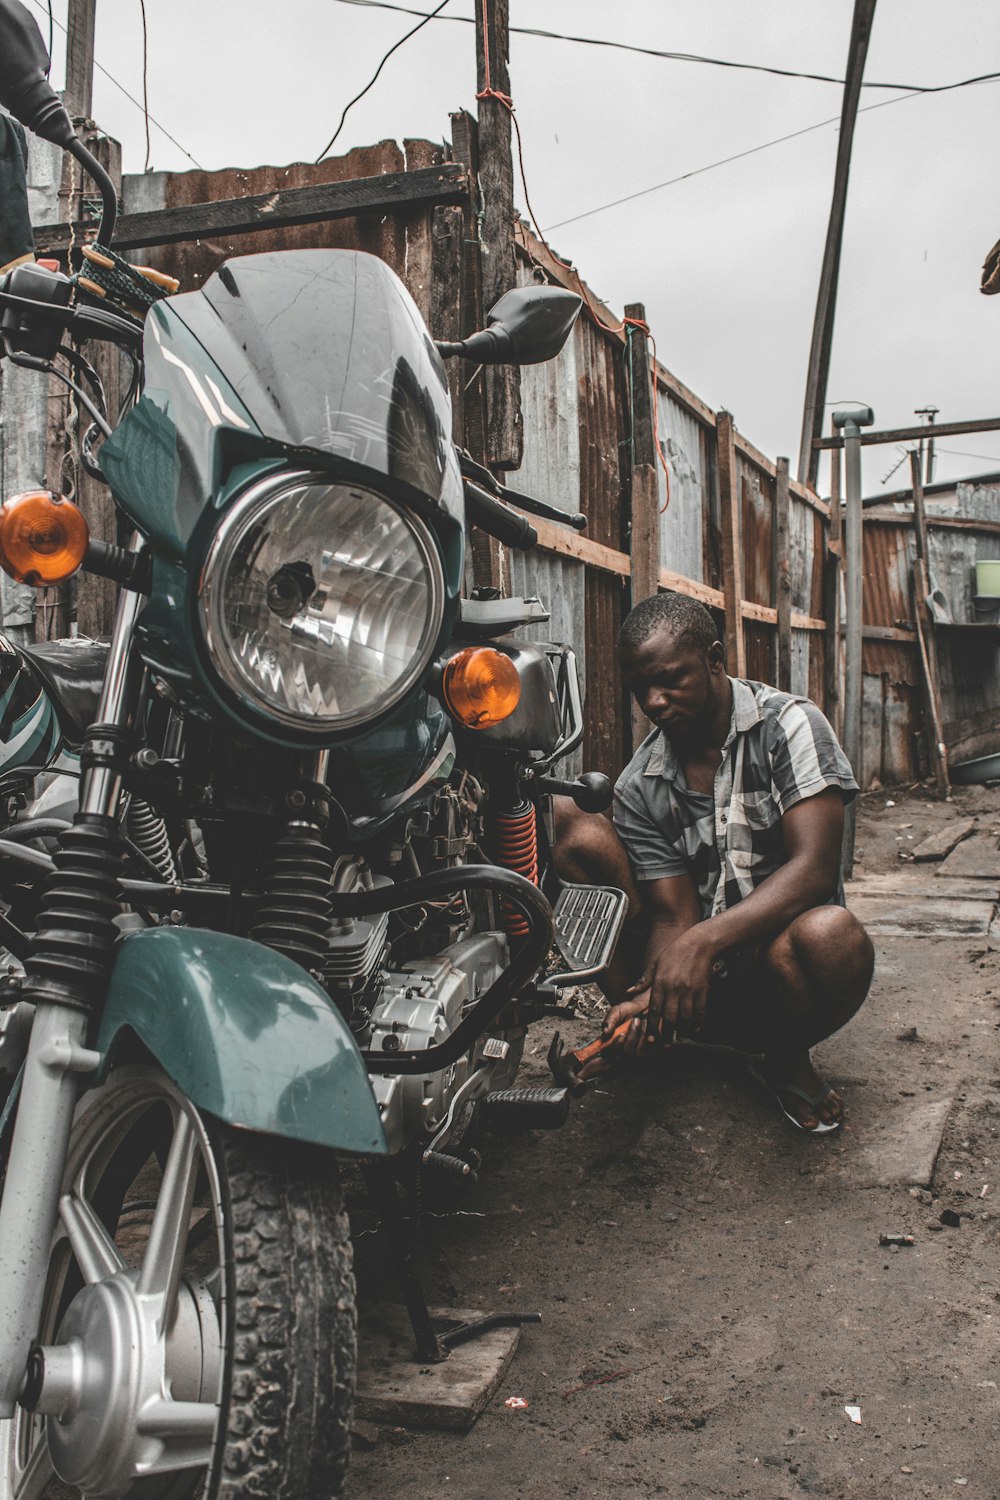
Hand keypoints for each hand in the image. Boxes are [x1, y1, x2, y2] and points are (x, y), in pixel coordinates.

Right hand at [601, 992, 651, 1056]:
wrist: (648, 1005)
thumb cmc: (632, 1009)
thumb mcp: (618, 1011)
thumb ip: (610, 1020)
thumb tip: (605, 1031)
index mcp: (614, 1041)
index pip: (610, 1052)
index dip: (616, 1046)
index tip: (621, 1035)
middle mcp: (626, 1050)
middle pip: (627, 1053)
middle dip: (632, 1036)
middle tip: (636, 1020)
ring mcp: (639, 1053)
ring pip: (640, 1053)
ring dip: (643, 1035)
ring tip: (645, 1022)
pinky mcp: (653, 1052)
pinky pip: (653, 1051)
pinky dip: (653, 1037)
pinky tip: (653, 1027)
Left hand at [624, 925, 718, 1043]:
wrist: (700, 943)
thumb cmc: (676, 952)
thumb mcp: (656, 963)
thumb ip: (644, 979)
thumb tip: (630, 990)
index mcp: (661, 982)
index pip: (654, 1009)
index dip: (651, 1025)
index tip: (650, 1036)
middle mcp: (674, 988)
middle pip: (669, 1017)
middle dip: (666, 1033)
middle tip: (665, 1044)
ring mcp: (689, 990)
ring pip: (685, 1017)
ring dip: (682, 1030)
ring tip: (679, 1038)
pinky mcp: (703, 990)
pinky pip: (700, 1011)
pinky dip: (698, 1022)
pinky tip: (695, 1028)